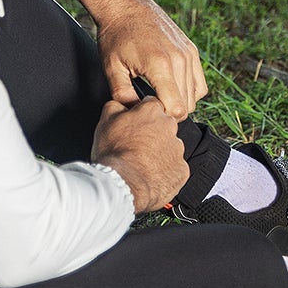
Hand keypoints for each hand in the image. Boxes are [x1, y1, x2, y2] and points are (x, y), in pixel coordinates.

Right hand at [91, 97, 187, 212]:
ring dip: (159, 153)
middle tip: (135, 147)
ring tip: (141, 164)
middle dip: (152, 134)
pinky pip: (175, 169)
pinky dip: (165, 172)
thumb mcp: (105, 120)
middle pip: (163, 126)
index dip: (141, 115)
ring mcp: (177, 150)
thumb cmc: (114, 154)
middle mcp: (170, 127)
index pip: (151, 105)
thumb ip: (117, 105)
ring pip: (170, 148)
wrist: (123, 185)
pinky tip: (150, 175)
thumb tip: (121, 103)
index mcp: (152, 111)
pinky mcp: (181, 171)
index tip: (135, 125)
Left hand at [97, 0, 209, 120]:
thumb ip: (123, 96)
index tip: (146, 114)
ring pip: (195, 96)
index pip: (176, 109)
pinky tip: (170, 88)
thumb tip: (134, 115)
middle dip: (169, 112)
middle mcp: (179, 59)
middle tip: (148, 107)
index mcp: (160, 66)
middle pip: (187, 106)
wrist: (124, 5)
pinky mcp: (191, 49)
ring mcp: (188, 53)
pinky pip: (199, 83)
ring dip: (179, 102)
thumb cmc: (116, 35)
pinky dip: (188, 91)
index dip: (161, 118)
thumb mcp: (112, 68)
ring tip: (157, 97)